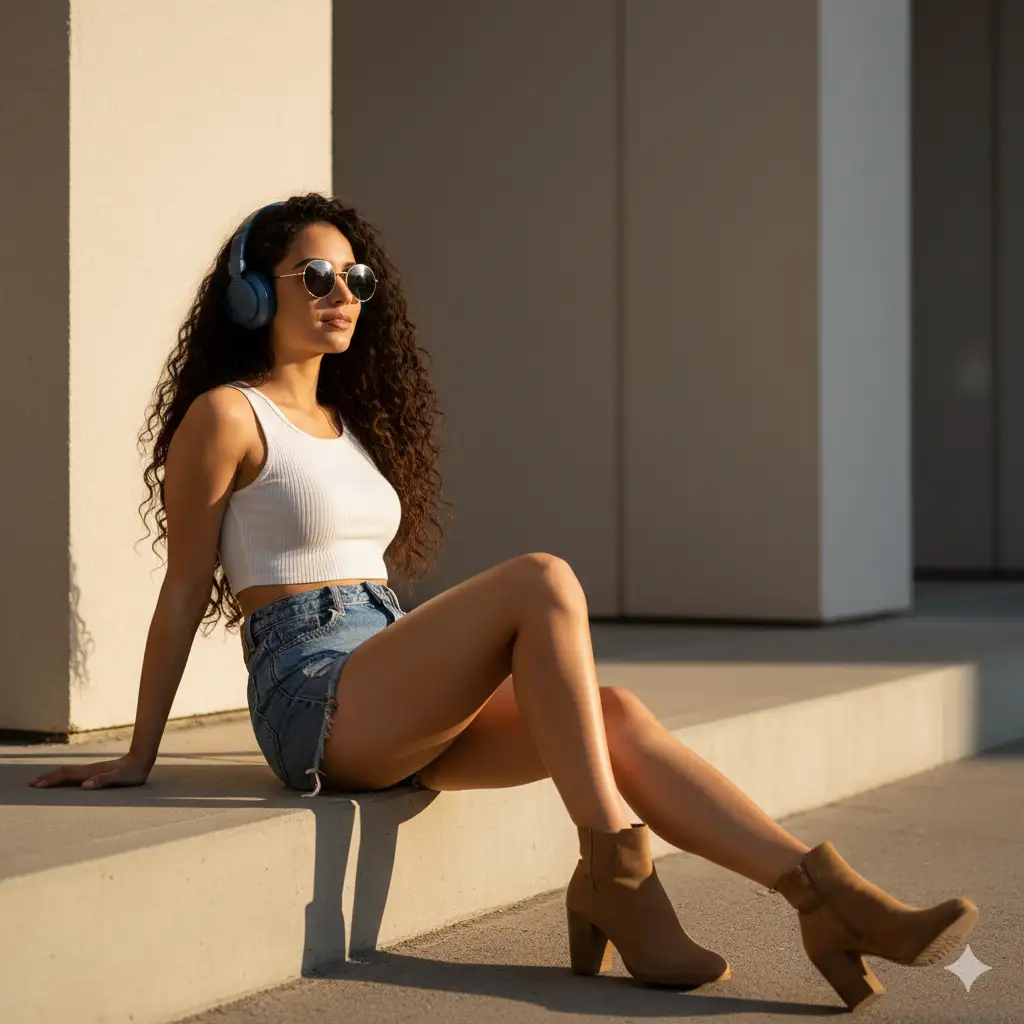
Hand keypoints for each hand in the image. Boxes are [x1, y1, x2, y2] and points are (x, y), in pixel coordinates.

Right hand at [28, 753, 151, 789]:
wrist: (141, 759)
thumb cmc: (132, 772)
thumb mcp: (121, 778)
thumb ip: (104, 780)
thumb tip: (85, 785)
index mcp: (91, 772)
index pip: (66, 775)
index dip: (51, 780)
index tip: (37, 785)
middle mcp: (89, 769)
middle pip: (63, 772)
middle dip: (47, 777)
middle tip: (31, 784)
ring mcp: (91, 770)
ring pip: (68, 772)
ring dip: (53, 776)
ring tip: (41, 781)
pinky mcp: (96, 772)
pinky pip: (75, 774)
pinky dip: (63, 776)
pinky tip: (62, 780)